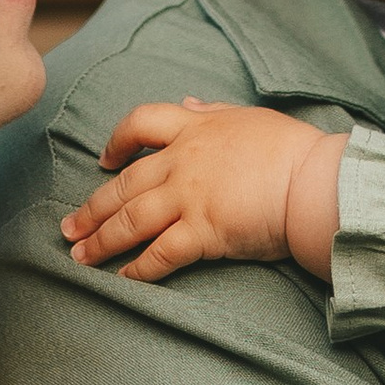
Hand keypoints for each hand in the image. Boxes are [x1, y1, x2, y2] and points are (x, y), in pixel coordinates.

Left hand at [63, 100, 345, 283]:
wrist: (316, 181)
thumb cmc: (294, 150)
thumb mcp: (250, 116)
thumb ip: (214, 112)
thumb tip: (189, 104)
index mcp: (195, 129)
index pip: (140, 124)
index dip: (116, 142)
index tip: (103, 160)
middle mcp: (184, 162)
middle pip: (124, 184)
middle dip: (92, 208)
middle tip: (68, 227)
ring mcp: (190, 197)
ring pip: (131, 219)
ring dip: (101, 240)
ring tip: (79, 256)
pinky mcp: (203, 231)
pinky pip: (160, 254)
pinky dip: (138, 269)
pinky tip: (122, 280)